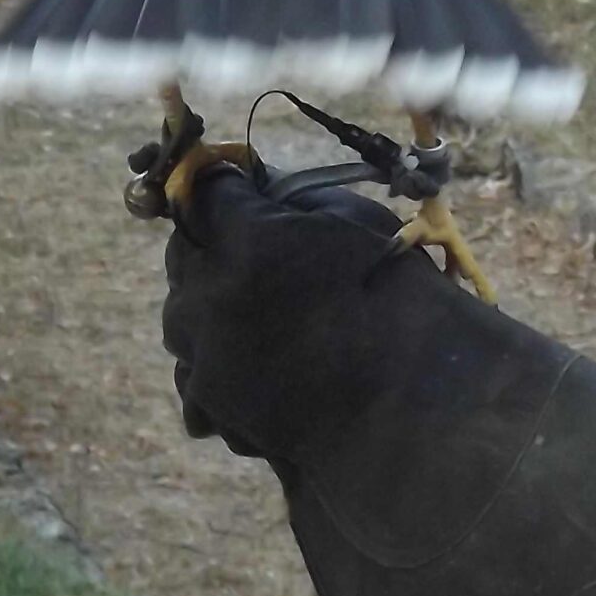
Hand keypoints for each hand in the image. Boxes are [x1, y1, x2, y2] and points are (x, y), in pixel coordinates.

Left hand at [160, 167, 424, 451]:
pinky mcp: (211, 405)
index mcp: (245, 241)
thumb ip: (288, 201)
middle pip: (185, 252)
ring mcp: (203, 357)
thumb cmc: (398, 304)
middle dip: (217, 247)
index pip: (206, 191)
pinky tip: (258, 364)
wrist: (412, 405)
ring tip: (266, 318)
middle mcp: (207, 298)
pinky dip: (216, 362)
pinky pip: (193, 370)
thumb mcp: (353, 225)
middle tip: (263, 257)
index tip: (243, 194)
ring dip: (212, 306)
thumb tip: (253, 189)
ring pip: (183, 313)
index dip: (228, 190)